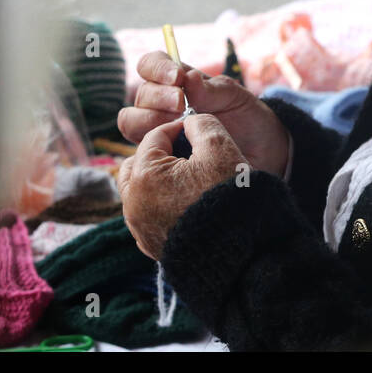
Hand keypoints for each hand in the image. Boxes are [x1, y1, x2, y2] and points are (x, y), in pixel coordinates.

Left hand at [117, 113, 246, 259]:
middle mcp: (133, 203)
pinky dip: (161, 203)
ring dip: (157, 179)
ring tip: (187, 177)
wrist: (238, 249)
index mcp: (144, 175)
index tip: (198, 128)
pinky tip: (186, 201)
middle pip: (137, 163)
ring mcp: (139, 227)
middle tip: (187, 152)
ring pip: (139, 190)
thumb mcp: (220, 147)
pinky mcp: (150, 245)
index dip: (179, 127)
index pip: (155, 136)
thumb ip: (202, 124)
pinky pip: (149, 214)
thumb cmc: (228, 194)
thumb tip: (191, 122)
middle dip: (159, 152)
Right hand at [118, 51, 289, 175]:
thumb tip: (188, 77)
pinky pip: (139, 150)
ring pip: (131, 120)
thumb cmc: (245, 117)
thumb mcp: (235, 97)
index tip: (177, 77)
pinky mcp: (156, 155)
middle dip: (158, 96)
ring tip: (177, 125)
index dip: (157, 67)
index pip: (150, 64)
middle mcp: (159, 103)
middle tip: (181, 104)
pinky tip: (174, 147)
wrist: (259, 151)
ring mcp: (155, 129)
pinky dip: (150, 146)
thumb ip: (212, 89)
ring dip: (150, 120)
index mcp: (176, 81)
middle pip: (141, 94)